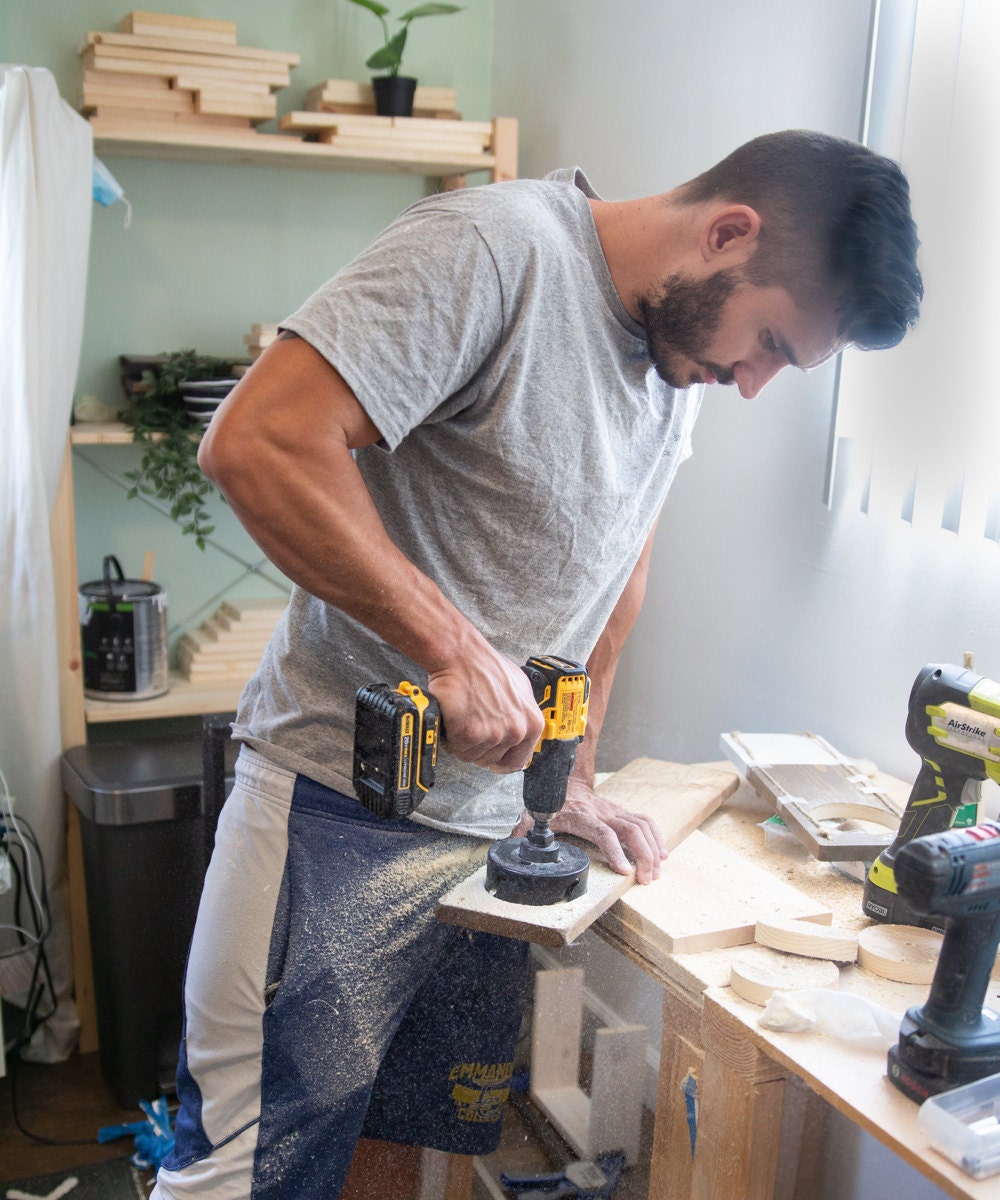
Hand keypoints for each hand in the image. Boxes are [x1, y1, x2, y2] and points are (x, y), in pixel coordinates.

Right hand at [428, 651, 543, 773]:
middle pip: (491, 759)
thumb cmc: (486, 666)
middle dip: (478, 747)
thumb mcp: (519, 689)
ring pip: (471, 755)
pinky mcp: (470, 734)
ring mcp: (493, 734)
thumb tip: (520, 729)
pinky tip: (452, 719)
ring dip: (462, 742)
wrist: (462, 655)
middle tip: (471, 725)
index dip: (501, 760)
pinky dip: (449, 737)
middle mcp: (516, 731)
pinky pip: (455, 748)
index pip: (518, 761)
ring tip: (462, 717)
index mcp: (532, 723)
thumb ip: (522, 714)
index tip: (493, 758)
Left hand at [508, 777, 668, 883]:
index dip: (615, 852)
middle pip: (631, 830)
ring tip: (657, 871)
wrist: (566, 778)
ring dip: (653, 849)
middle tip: (647, 878)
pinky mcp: (622, 812)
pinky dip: (657, 837)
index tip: (624, 870)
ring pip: (642, 826)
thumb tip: (512, 846)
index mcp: (582, 816)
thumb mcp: (534, 814)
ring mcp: (615, 811)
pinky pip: (645, 821)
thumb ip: (523, 830)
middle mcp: (603, 812)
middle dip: (643, 855)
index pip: (604, 833)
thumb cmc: (552, 801)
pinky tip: (662, 854)